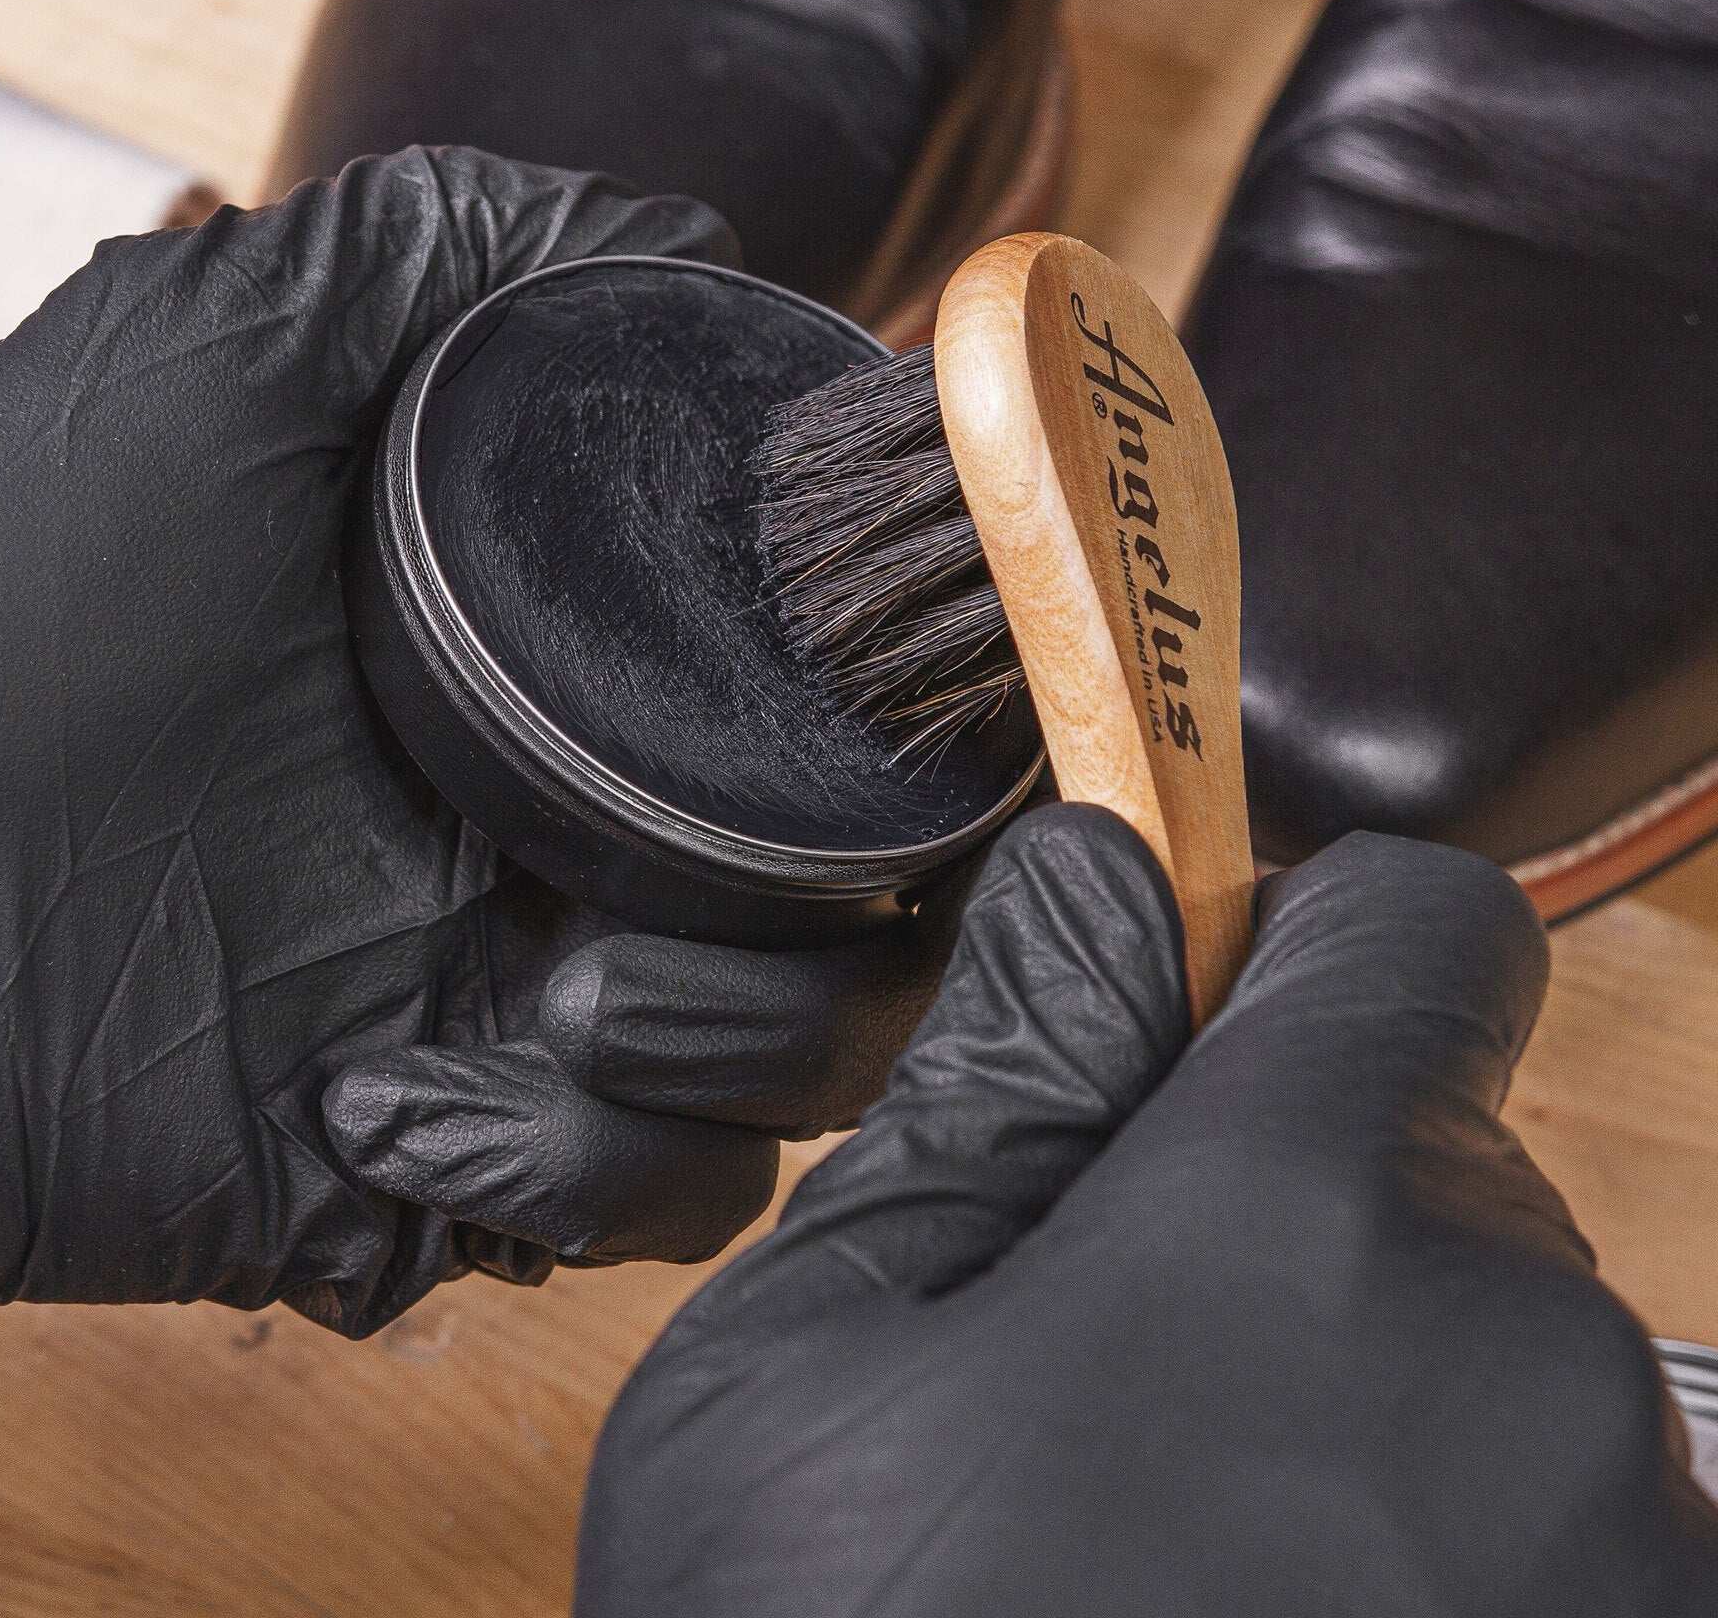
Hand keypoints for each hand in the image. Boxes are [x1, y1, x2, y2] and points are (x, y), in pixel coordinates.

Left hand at [0, 149, 941, 1347]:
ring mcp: (503, 1010)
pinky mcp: (434, 1171)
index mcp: (543, 670)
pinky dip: (567, 1167)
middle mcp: (555, 837)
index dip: (901, 704)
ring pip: (786, 1080)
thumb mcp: (201, 361)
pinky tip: (382, 1094)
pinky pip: (632, 1207)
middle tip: (724, 872)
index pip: (809, 702)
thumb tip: (684, 238)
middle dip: (864, 916)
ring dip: (728, 1045)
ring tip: (548, 993)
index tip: (894, 672)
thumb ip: (428, 247)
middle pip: (860, 913)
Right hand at [579, 807, 1717, 1615]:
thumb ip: (992, 1087)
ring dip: (1348, 1388)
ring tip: (1162, 1550)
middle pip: (1433, 1149)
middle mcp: (1536, 1380)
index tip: (1194, 1019)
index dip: (1300, 934)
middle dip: (1282, 1201)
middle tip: (1091, 1372)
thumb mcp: (807, 1369)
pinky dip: (1420, 1540)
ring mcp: (1628, 1562)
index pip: (1418, 925)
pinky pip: (1542, 1520)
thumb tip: (1104, 885)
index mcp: (1300, 1229)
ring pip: (1489, 1350)